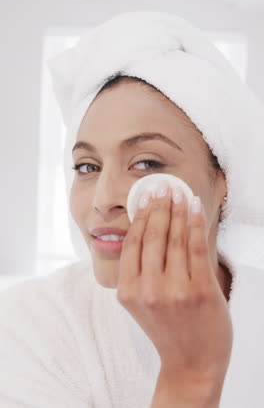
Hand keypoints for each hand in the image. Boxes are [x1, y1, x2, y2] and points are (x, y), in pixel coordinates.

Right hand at [117, 183, 232, 391]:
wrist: (192, 364)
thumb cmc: (167, 330)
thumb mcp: (141, 302)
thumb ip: (139, 269)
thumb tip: (144, 227)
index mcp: (128, 292)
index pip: (133, 242)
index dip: (140, 215)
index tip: (145, 196)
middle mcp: (148, 290)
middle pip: (153, 235)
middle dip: (159, 206)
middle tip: (162, 187)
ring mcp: (175, 290)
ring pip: (174, 237)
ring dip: (177, 209)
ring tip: (178, 193)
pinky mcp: (201, 290)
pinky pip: (196, 246)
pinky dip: (195, 222)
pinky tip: (194, 207)